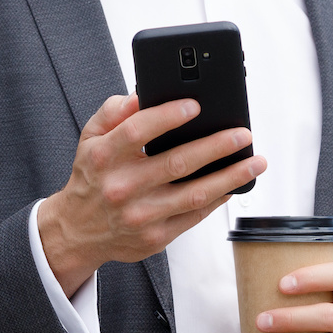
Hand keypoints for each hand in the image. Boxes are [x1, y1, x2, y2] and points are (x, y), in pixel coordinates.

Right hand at [38, 93, 266, 295]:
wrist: (78, 230)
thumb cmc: (92, 177)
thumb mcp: (90, 138)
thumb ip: (113, 112)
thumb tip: (141, 94)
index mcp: (103, 157)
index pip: (137, 131)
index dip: (168, 116)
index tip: (195, 106)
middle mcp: (121, 187)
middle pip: (176, 163)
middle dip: (216, 146)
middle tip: (243, 134)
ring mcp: (140, 216)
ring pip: (194, 194)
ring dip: (231, 177)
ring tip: (255, 161)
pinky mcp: (155, 238)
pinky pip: (194, 216)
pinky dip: (218, 199)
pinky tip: (234, 185)